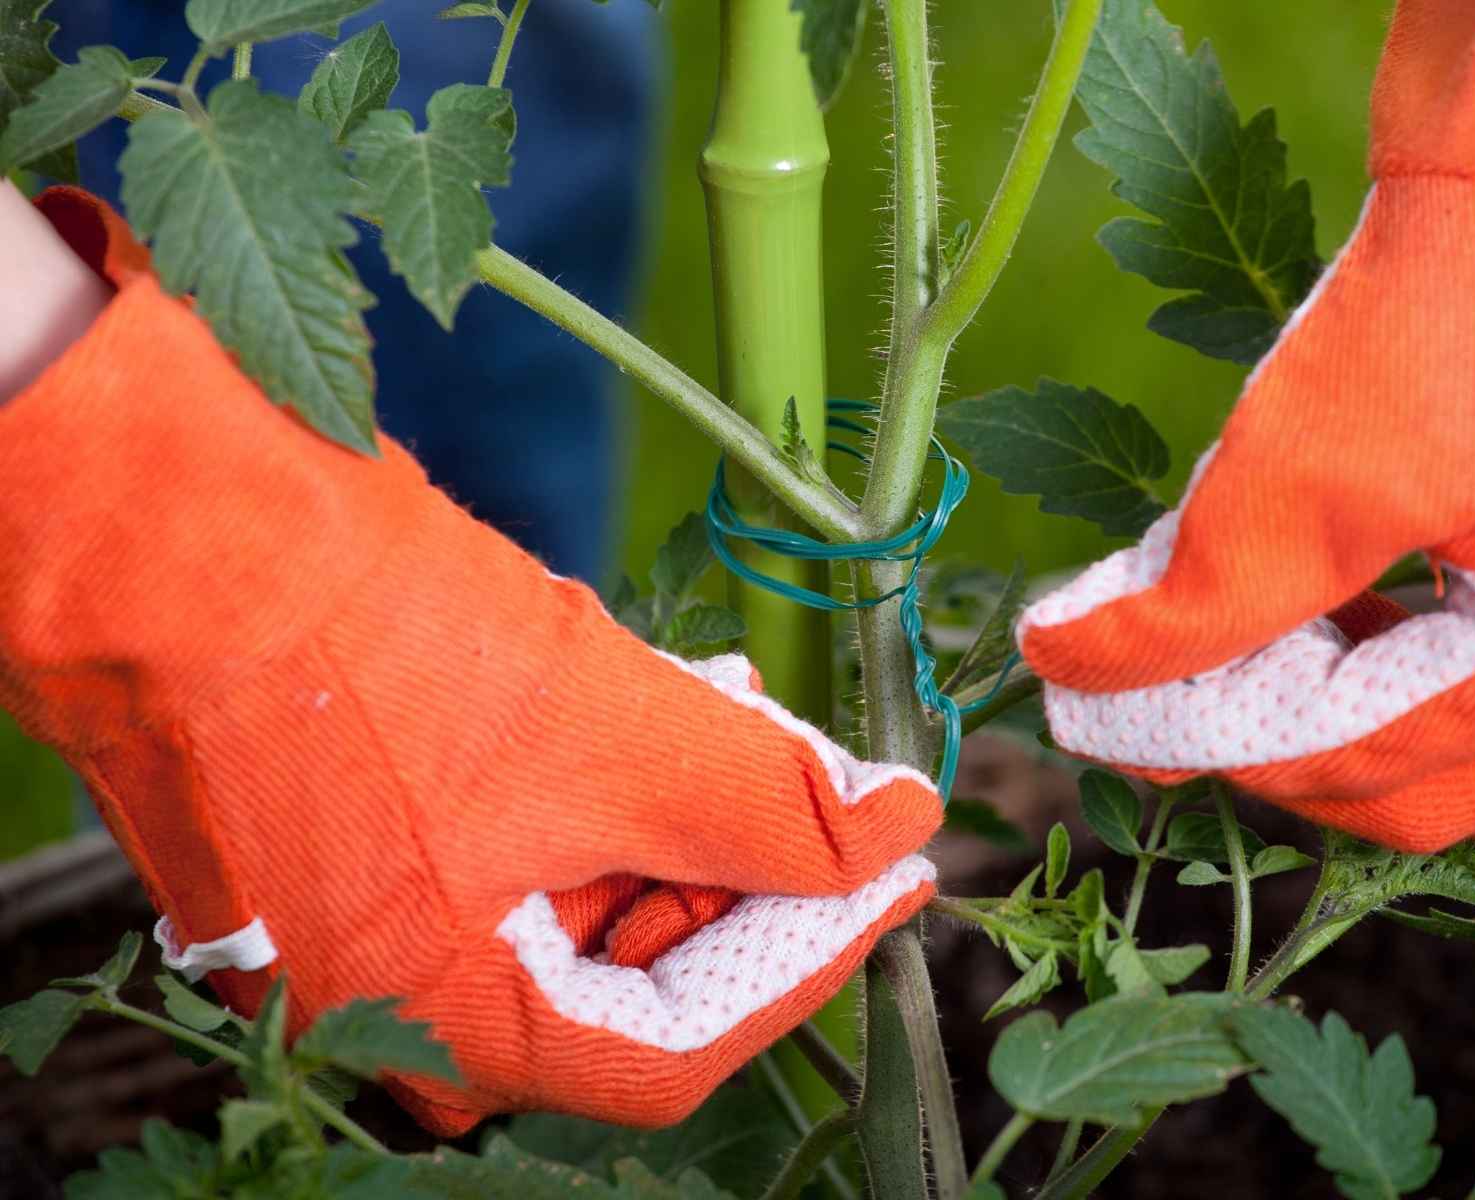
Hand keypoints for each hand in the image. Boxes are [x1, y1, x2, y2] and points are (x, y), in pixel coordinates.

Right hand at [0, 190, 941, 1132]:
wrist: (160, 512)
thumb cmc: (360, 639)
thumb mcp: (616, 734)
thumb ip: (776, 804)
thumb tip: (900, 825)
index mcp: (444, 1022)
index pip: (677, 1044)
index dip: (806, 955)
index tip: (891, 876)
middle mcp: (388, 1001)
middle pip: (625, 972)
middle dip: (739, 867)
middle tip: (820, 779)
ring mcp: (352, 917)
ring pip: (566, 894)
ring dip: (669, 809)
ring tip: (732, 707)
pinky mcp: (339, 829)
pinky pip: (500, 838)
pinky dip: (588, 780)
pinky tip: (639, 693)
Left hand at [1018, 0, 1474, 851]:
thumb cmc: (1465, 293)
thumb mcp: (1307, 460)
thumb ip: (1192, 601)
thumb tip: (1070, 671)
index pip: (1346, 762)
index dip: (1203, 743)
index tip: (1098, 715)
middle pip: (1414, 794)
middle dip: (1273, 751)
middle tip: (1167, 692)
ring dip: (1348, 734)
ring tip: (1252, 663)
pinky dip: (1424, 700)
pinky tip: (1351, 638)